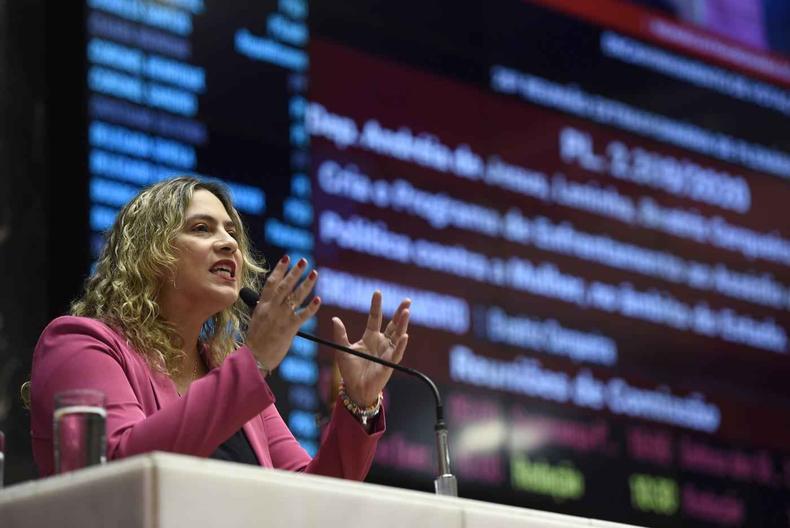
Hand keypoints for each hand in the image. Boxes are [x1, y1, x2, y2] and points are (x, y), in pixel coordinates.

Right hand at [245, 256, 320, 371]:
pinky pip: (303, 315)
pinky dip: (311, 307)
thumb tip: (269, 299)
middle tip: (304, 261)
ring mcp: (281, 317)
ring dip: (307, 284)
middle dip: (295, 272)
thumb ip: (264, 308)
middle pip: (285, 285)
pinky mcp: (290, 328)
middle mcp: (272, 308)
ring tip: (314, 273)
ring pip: (296, 296)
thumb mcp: (256, 319)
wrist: (254, 358)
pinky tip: (318, 299)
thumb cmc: (255, 341)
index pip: (271, 282)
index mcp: (262, 305)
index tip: (287, 258)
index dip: (280, 269)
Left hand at [332, 291, 409, 406]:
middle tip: (407, 300)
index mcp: (370, 337)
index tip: (377, 292)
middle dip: (400, 312)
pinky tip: (405, 335)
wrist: (355, 389)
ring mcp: (387, 352)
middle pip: (393, 324)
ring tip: (406, 311)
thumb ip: (340, 334)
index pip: (375, 318)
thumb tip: (335, 319)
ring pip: (398, 335)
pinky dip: (401, 344)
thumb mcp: (342, 350)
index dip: (376, 306)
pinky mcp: (390, 363)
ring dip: (403, 324)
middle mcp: (382, 342)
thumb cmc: (349, 371)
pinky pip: (397, 352)